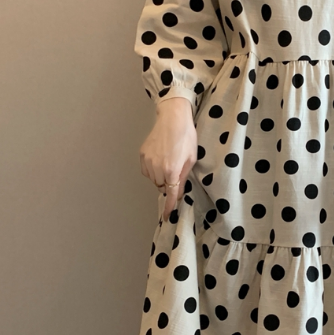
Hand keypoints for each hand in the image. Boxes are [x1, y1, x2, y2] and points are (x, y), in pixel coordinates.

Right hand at [139, 96, 196, 219]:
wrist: (173, 118)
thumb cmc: (186, 137)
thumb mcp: (191, 159)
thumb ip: (183, 178)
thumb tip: (178, 193)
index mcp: (172, 170)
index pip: (170, 194)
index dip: (169, 206)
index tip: (167, 217)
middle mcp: (157, 168)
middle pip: (162, 186)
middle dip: (169, 184)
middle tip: (176, 171)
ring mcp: (147, 161)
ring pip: (153, 179)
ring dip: (160, 177)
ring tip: (168, 161)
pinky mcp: (142, 155)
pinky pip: (146, 171)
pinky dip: (153, 170)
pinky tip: (160, 159)